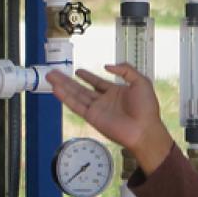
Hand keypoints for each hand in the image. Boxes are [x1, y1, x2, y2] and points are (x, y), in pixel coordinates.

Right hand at [48, 64, 173, 173]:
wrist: (144, 129)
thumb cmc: (147, 108)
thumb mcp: (141, 82)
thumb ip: (126, 70)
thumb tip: (107, 66)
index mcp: (116, 92)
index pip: (98, 83)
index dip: (88, 77)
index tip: (78, 71)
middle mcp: (104, 101)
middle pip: (82, 88)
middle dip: (68, 80)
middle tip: (55, 72)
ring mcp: (97, 109)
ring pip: (75, 95)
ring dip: (62, 86)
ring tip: (50, 77)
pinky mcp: (92, 117)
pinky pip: (76, 105)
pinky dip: (65, 97)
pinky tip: (56, 89)